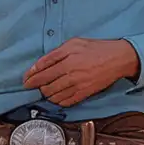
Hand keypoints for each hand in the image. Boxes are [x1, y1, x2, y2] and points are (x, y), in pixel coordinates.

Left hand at [23, 38, 138, 106]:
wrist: (117, 59)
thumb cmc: (96, 48)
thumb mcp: (74, 43)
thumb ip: (56, 53)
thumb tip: (41, 64)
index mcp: (66, 58)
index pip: (41, 69)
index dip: (30, 76)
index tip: (26, 79)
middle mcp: (70, 72)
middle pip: (45, 84)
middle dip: (36, 86)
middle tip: (33, 86)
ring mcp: (77, 85)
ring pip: (53, 95)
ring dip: (46, 94)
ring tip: (45, 90)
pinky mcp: (84, 93)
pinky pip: (66, 102)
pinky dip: (58, 101)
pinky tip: (56, 97)